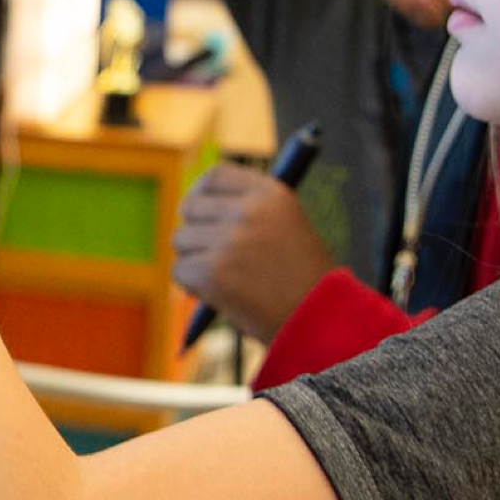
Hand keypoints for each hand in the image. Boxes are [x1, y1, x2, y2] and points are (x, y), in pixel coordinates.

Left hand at [172, 163, 335, 341]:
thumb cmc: (302, 280)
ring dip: (194, 260)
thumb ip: (246, 210)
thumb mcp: (286, 227)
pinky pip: (180, 270)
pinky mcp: (213, 272)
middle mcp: (248, 211)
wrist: (319, 323)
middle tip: (210, 254)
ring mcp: (229, 240)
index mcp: (271, 193)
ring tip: (227, 280)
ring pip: (181, 240)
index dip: (200, 193)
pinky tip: (220, 296)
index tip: (198, 210)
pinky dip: (192, 286)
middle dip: (195, 231)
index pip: (216, 176)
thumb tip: (191, 202)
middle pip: (191, 207)